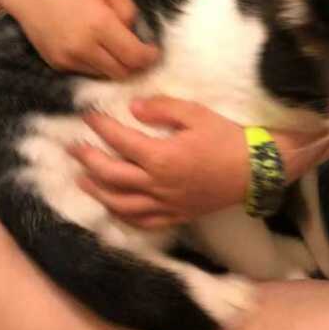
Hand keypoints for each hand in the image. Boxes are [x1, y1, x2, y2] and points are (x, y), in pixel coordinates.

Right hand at [4, 0, 158, 78]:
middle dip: (136, 66)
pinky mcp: (56, 64)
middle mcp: (83, 47)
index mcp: (99, 24)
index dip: (149, 58)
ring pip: (104, 75)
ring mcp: (68, 58)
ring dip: (116, 66)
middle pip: (121, 73)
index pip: (133, 56)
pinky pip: (86, 72)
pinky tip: (96, 48)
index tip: (154, 51)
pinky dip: (97, 65)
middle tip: (140, 53)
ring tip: (117, 49)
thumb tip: (135, 32)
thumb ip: (127, 9)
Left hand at [68, 95, 250, 227]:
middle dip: (87, 160)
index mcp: (161, 157)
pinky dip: (123, 215)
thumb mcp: (197, 113)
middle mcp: (157, 184)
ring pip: (120, 203)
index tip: (88, 116)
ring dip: (97, 191)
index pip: (119, 141)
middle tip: (72, 148)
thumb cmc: (228, 138)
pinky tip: (114, 207)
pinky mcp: (176, 215)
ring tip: (82, 180)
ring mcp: (165, 204)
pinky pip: (142, 222)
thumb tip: (133, 107)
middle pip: (111, 176)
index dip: (100, 127)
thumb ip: (162, 109)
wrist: (256, 170)